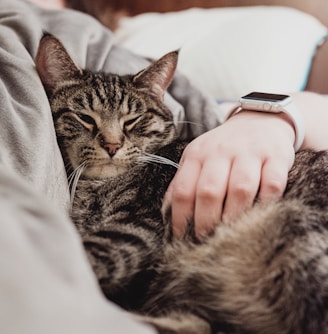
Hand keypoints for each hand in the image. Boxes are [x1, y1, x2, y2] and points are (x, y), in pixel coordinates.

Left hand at [164, 110, 295, 238]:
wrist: (260, 120)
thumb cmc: (224, 148)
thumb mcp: (198, 157)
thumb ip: (184, 181)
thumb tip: (168, 214)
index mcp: (197, 154)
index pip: (183, 189)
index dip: (180, 218)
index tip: (181, 238)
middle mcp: (221, 151)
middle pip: (209, 191)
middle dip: (206, 222)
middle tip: (206, 241)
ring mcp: (250, 153)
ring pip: (240, 189)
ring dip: (234, 216)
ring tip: (231, 235)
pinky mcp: (276, 157)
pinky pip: (272, 184)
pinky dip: (266, 203)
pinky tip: (260, 215)